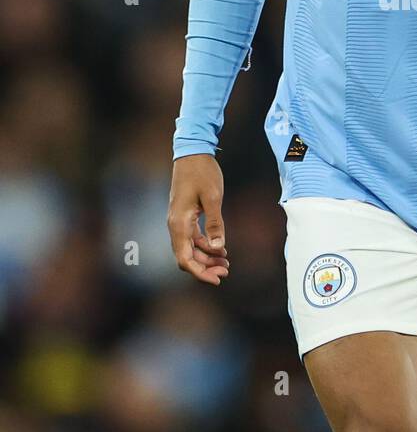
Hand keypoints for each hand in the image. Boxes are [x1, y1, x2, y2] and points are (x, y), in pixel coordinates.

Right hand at [167, 154, 229, 286]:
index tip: (217, 279)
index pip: (184, 258)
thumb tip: (218, 247)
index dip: (199, 273)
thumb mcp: (213, 197)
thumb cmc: (202, 172)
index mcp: (179, 223)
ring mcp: (179, 221)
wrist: (192, 152)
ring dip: (207, 257)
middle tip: (227, 270)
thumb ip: (215, 223)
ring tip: (227, 261)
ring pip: (190, 249)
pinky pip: (193, 238)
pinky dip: (205, 246)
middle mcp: (175, 225)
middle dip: (206, 267)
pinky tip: (220, 247)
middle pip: (187, 257)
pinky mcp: (185, 216)